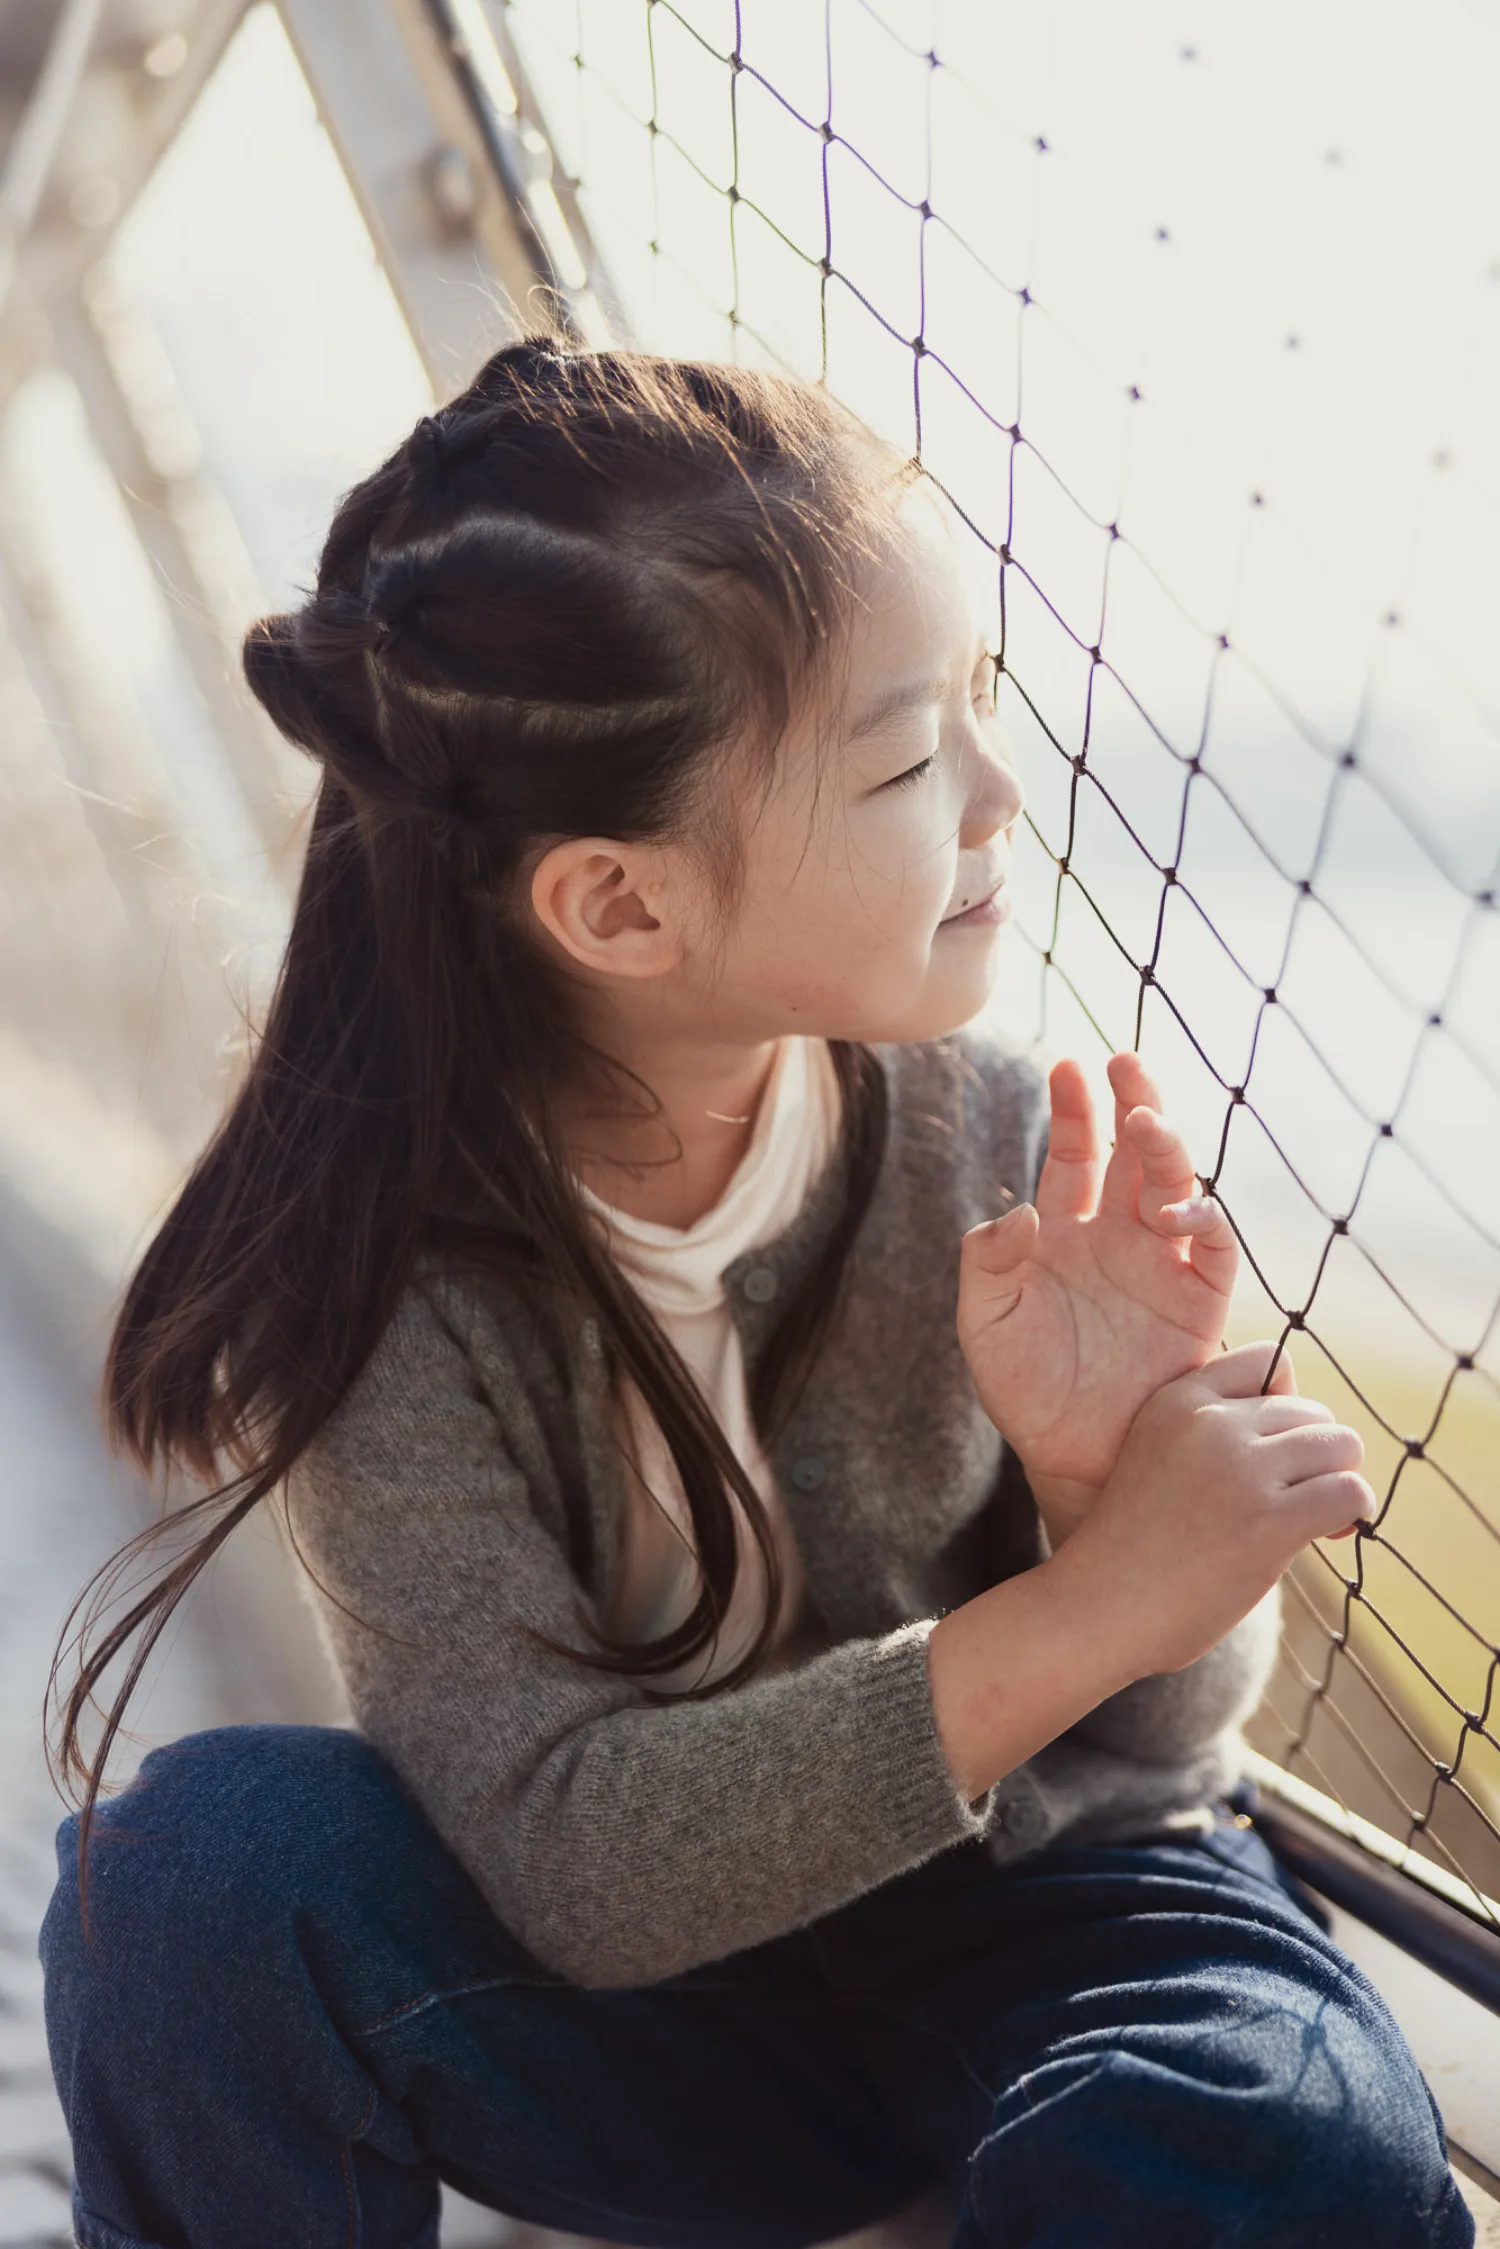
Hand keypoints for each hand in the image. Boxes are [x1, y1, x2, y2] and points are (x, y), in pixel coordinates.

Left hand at [958, 1052, 1237, 1506]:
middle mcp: (1119, 1237)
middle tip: (1124, 1062)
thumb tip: (1023, 1210)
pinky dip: (1204, 1218)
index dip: (1075, 1110)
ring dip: (1167, 1149)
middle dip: (1134, 1104)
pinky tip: (1177, 1205)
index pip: (1076, 1154)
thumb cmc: (1024, 1392)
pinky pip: (1214, 1249)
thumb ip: (989, 1265)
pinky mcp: (1199, 1303)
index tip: (1069, 1066)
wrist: (1073, 1457)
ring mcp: (1162, 1266)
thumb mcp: (986, 1327)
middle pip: (1134, 1154)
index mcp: (1065, 1232)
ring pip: (1176, 1186)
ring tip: (1146, 1123)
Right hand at [1057, 1341, 1374, 1679]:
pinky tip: (1328, 1534)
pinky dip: (1352, 1513)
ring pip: (1341, 1445)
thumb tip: (1307, 1431)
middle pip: (1312, 1412)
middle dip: (1315, 1456)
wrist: (1101, 1606)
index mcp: (1178, 1398)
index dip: (1287, 1405)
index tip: (1272, 1452)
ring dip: (1337, 1481)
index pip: (1268, 1360)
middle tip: (1296, 1500)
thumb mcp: (1156, 1454)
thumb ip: (1210, 1431)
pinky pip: (1350, 1492)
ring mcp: (1241, 1468)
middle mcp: (1212, 1422)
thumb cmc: (1134, 1545)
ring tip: (1316, 1518)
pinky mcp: (1270, 1519)